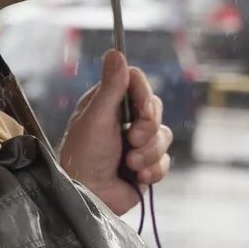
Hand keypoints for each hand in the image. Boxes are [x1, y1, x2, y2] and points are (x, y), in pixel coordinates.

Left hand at [58, 50, 171, 212]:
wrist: (87, 196)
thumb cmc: (83, 155)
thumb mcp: (96, 117)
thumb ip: (110, 86)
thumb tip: (116, 51)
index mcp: (108, 103)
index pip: (138, 83)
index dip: (144, 95)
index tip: (140, 109)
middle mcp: (123, 120)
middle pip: (155, 109)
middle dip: (147, 128)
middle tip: (131, 140)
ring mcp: (136, 144)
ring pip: (164, 137)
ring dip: (148, 153)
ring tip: (129, 164)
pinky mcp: (146, 166)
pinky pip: (165, 162)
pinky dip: (153, 170)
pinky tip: (136, 177)